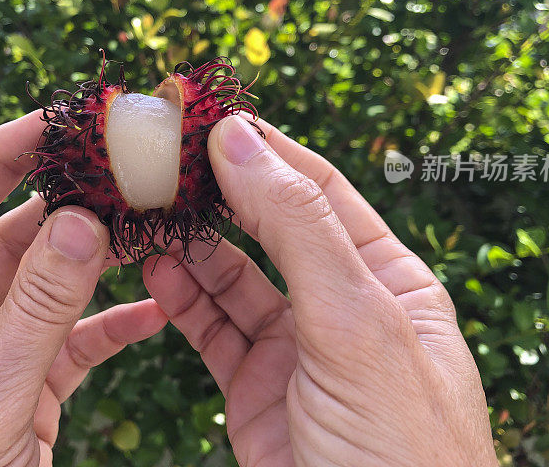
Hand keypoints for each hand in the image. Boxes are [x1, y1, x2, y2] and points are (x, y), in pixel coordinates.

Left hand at [0, 112, 166, 466]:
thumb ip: (31, 314)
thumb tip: (78, 222)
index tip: (49, 122)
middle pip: (6, 243)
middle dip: (62, 206)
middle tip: (117, 169)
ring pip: (49, 287)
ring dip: (97, 260)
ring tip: (147, 229)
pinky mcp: (29, 388)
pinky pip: (75, 341)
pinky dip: (115, 325)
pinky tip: (157, 310)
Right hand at [143, 115, 496, 466]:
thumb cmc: (401, 446)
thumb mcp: (356, 321)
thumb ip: (297, 226)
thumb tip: (241, 139)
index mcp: (389, 278)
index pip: (319, 190)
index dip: (264, 149)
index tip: (206, 114)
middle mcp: (342, 306)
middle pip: (270, 228)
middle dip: (218, 193)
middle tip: (162, 159)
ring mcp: (297, 348)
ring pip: (233, 278)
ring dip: (191, 245)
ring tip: (147, 214)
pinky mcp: (257, 390)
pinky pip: (213, 328)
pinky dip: (182, 297)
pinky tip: (157, 268)